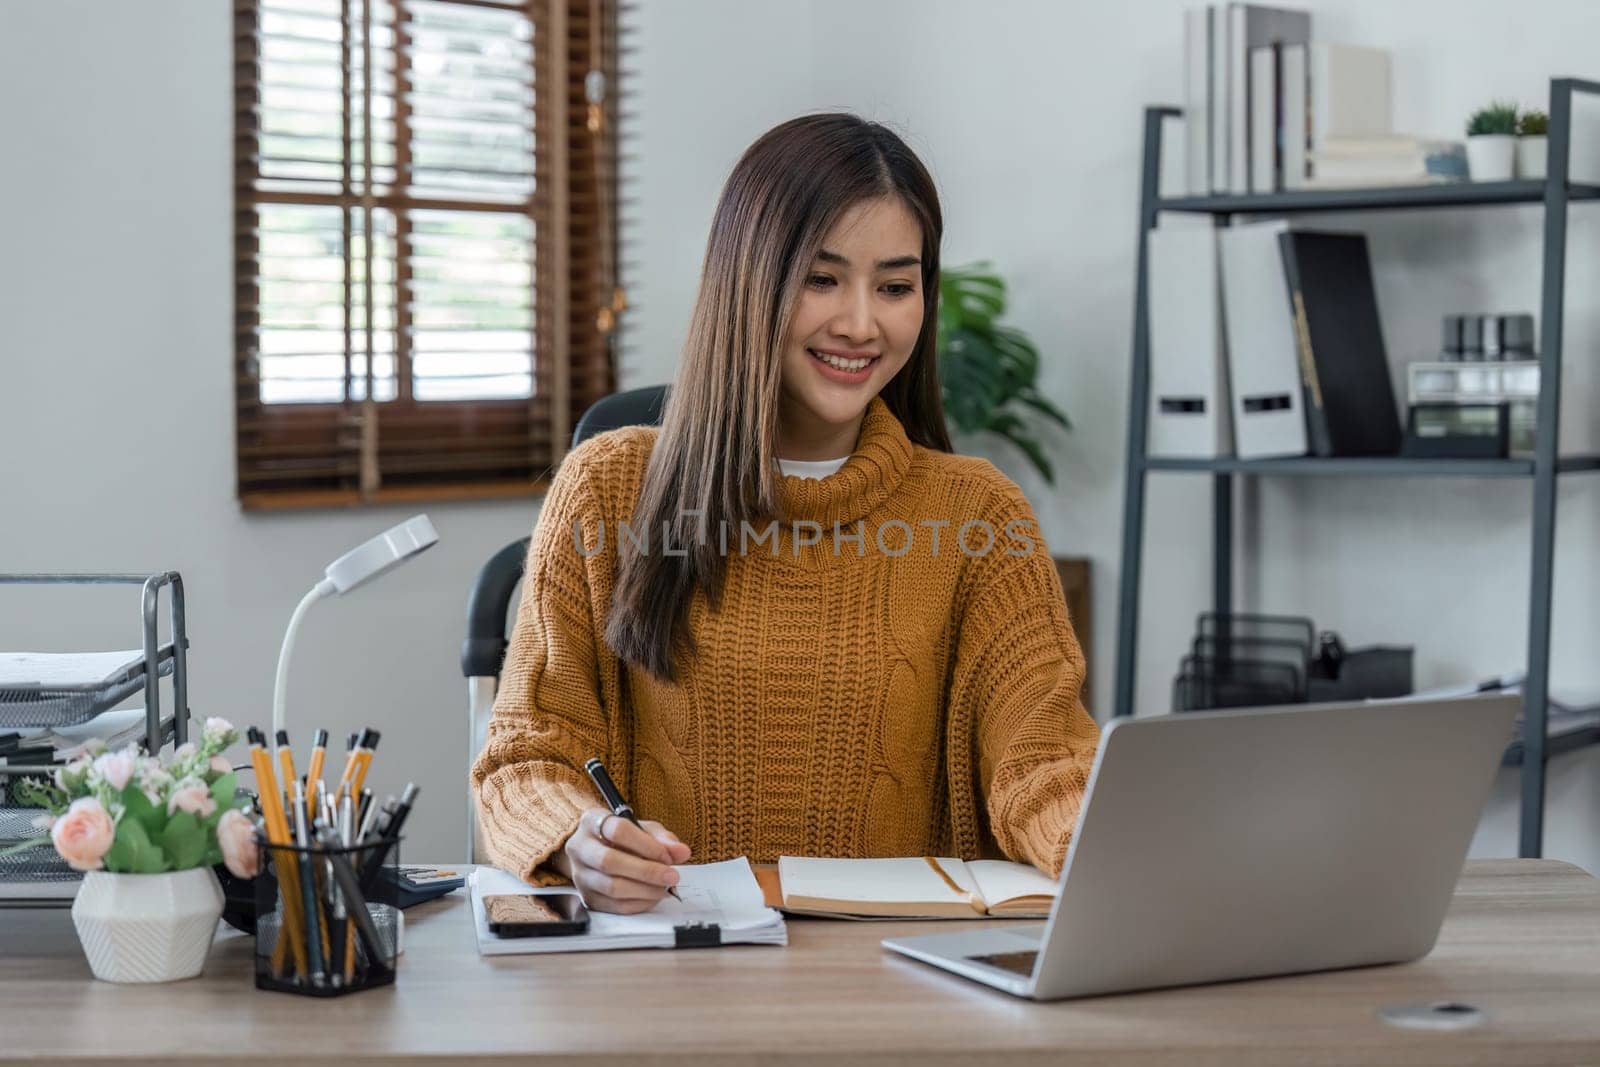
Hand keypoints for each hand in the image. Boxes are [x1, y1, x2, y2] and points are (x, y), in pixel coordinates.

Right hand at [556, 807, 691, 913]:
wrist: (599, 852)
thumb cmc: (623, 838)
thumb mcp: (643, 829)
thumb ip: (663, 839)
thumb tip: (681, 852)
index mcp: (592, 821)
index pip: (617, 830)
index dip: (645, 845)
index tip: (667, 856)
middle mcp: (579, 847)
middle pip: (609, 861)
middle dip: (646, 871)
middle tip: (671, 876)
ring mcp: (580, 874)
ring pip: (611, 887)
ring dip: (644, 890)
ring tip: (664, 888)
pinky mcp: (586, 897)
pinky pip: (613, 905)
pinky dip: (638, 903)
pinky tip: (653, 897)